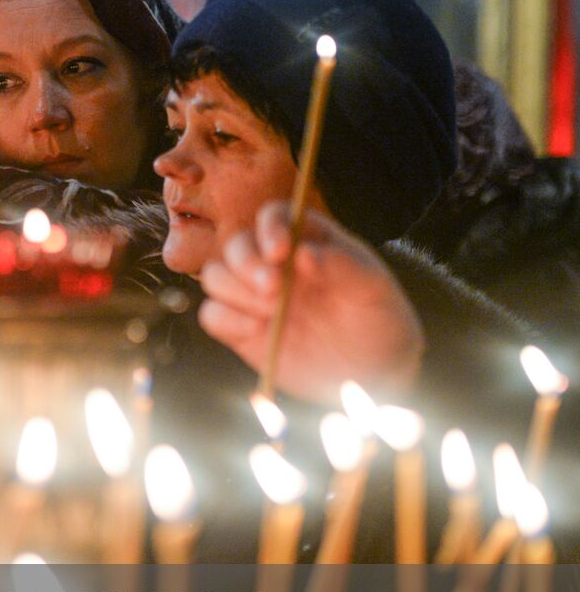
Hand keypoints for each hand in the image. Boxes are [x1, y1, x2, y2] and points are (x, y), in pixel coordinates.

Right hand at [198, 201, 423, 402]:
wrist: (374, 376)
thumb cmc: (380, 324)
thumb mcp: (374, 290)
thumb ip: (343, 265)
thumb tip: (303, 251)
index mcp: (309, 243)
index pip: (276, 215)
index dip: (270, 226)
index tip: (280, 251)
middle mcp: (276, 266)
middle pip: (237, 244)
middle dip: (246, 263)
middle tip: (273, 289)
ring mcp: (255, 298)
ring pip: (215, 276)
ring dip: (235, 290)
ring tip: (271, 312)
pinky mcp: (242, 331)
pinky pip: (212, 314)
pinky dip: (226, 319)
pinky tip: (256, 331)